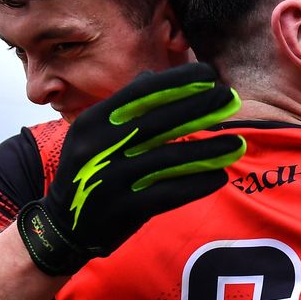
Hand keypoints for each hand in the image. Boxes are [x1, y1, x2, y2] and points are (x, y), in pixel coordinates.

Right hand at [18, 63, 245, 274]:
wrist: (63, 226)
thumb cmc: (90, 171)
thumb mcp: (95, 135)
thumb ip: (125, 108)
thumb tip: (154, 77)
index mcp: (93, 122)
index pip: (140, 92)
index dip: (177, 81)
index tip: (208, 73)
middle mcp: (99, 147)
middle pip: (159, 121)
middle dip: (199, 106)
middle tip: (230, 97)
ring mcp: (111, 179)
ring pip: (170, 159)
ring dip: (208, 151)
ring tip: (237, 144)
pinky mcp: (124, 208)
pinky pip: (170, 193)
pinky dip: (197, 184)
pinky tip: (219, 176)